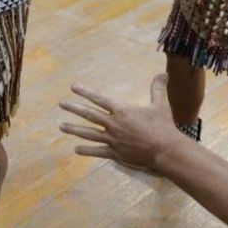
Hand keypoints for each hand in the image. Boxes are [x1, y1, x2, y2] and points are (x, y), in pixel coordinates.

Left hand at [58, 75, 182, 170]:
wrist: (165, 149)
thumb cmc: (163, 126)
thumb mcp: (160, 105)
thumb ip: (157, 88)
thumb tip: (162, 73)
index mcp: (122, 111)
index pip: (99, 99)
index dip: (85, 92)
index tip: (73, 87)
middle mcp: (113, 124)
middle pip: (89, 114)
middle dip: (74, 108)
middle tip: (61, 103)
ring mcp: (113, 139)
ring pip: (89, 133)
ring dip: (74, 129)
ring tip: (62, 126)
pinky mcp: (116, 153)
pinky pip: (98, 151)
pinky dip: (87, 150)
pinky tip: (76, 150)